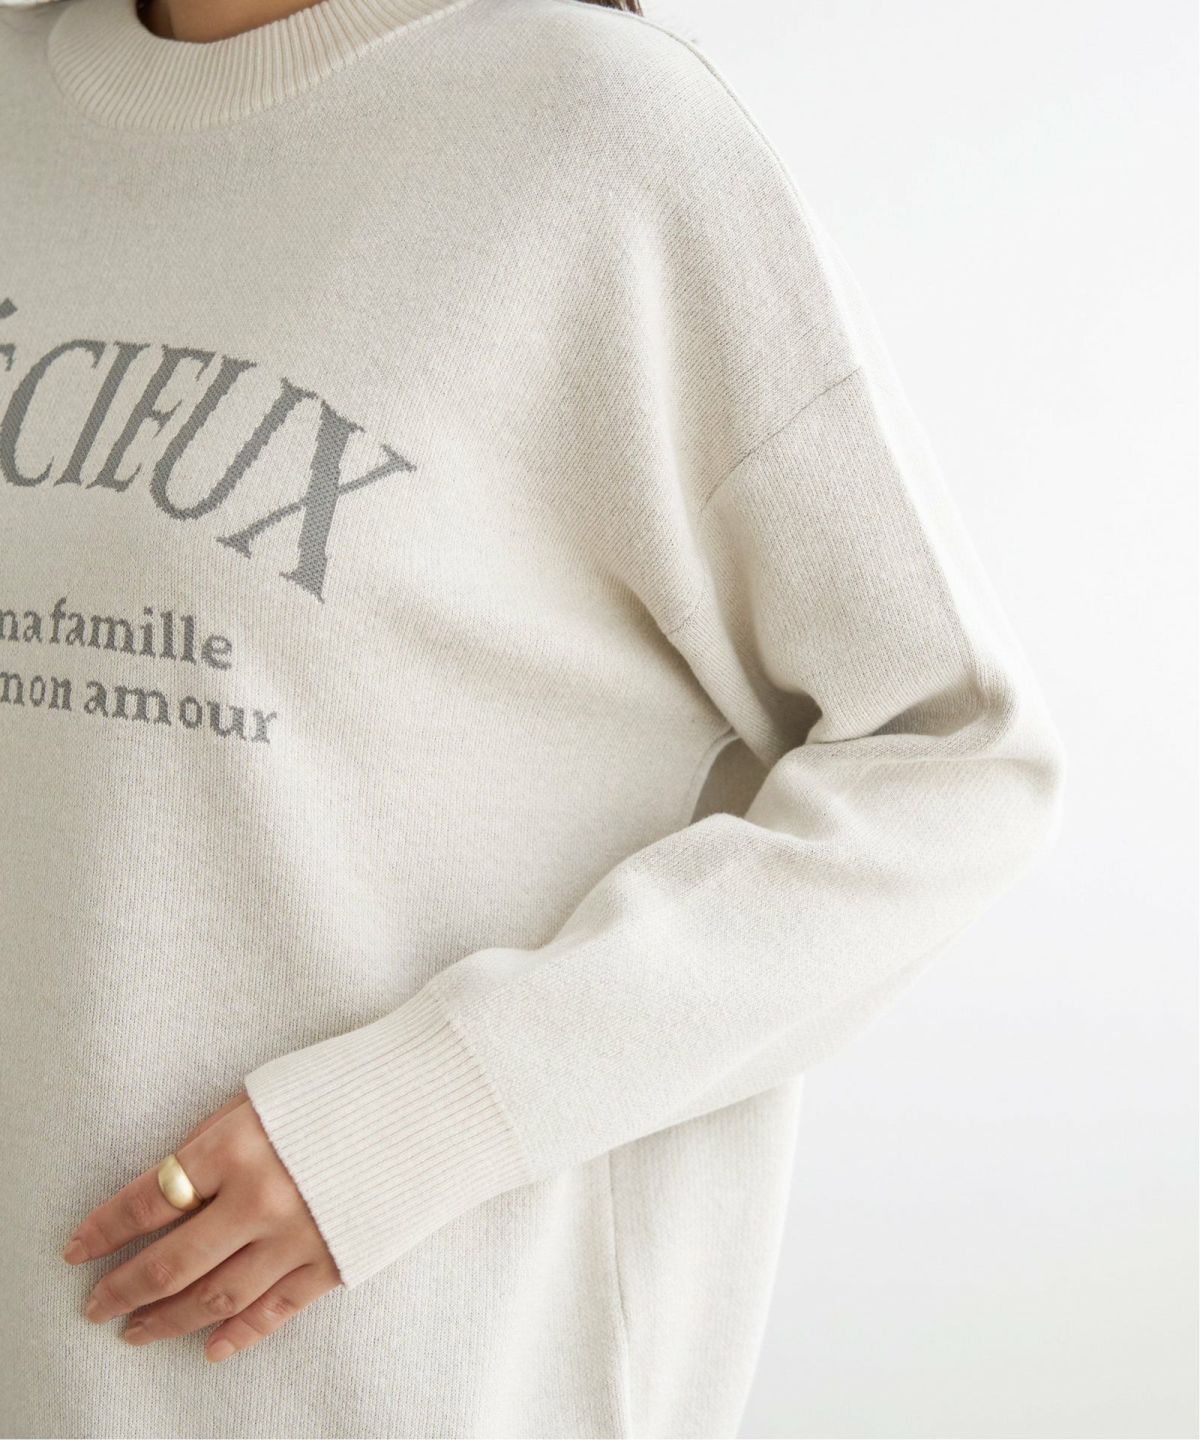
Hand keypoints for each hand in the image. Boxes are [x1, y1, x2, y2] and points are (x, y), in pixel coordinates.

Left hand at [62, 1089, 340, 1362]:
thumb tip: (173, 1184)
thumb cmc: (347, 1083)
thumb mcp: (268, 1093)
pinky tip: (208, 1347)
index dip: (105, 1229)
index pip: (149, 1199)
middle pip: (171, 1262)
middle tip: (94, 1305)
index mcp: (237, 1143)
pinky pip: (274, 1311)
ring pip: (214, 1298)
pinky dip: (237, 1335)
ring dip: (166, 1320)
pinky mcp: (335, 1261)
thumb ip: (217, 1138)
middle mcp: (261, 1196)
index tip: (77, 1249)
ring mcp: (299, 1236)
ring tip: (135, 1330)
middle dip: (123, 1289)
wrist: (435, 1098)